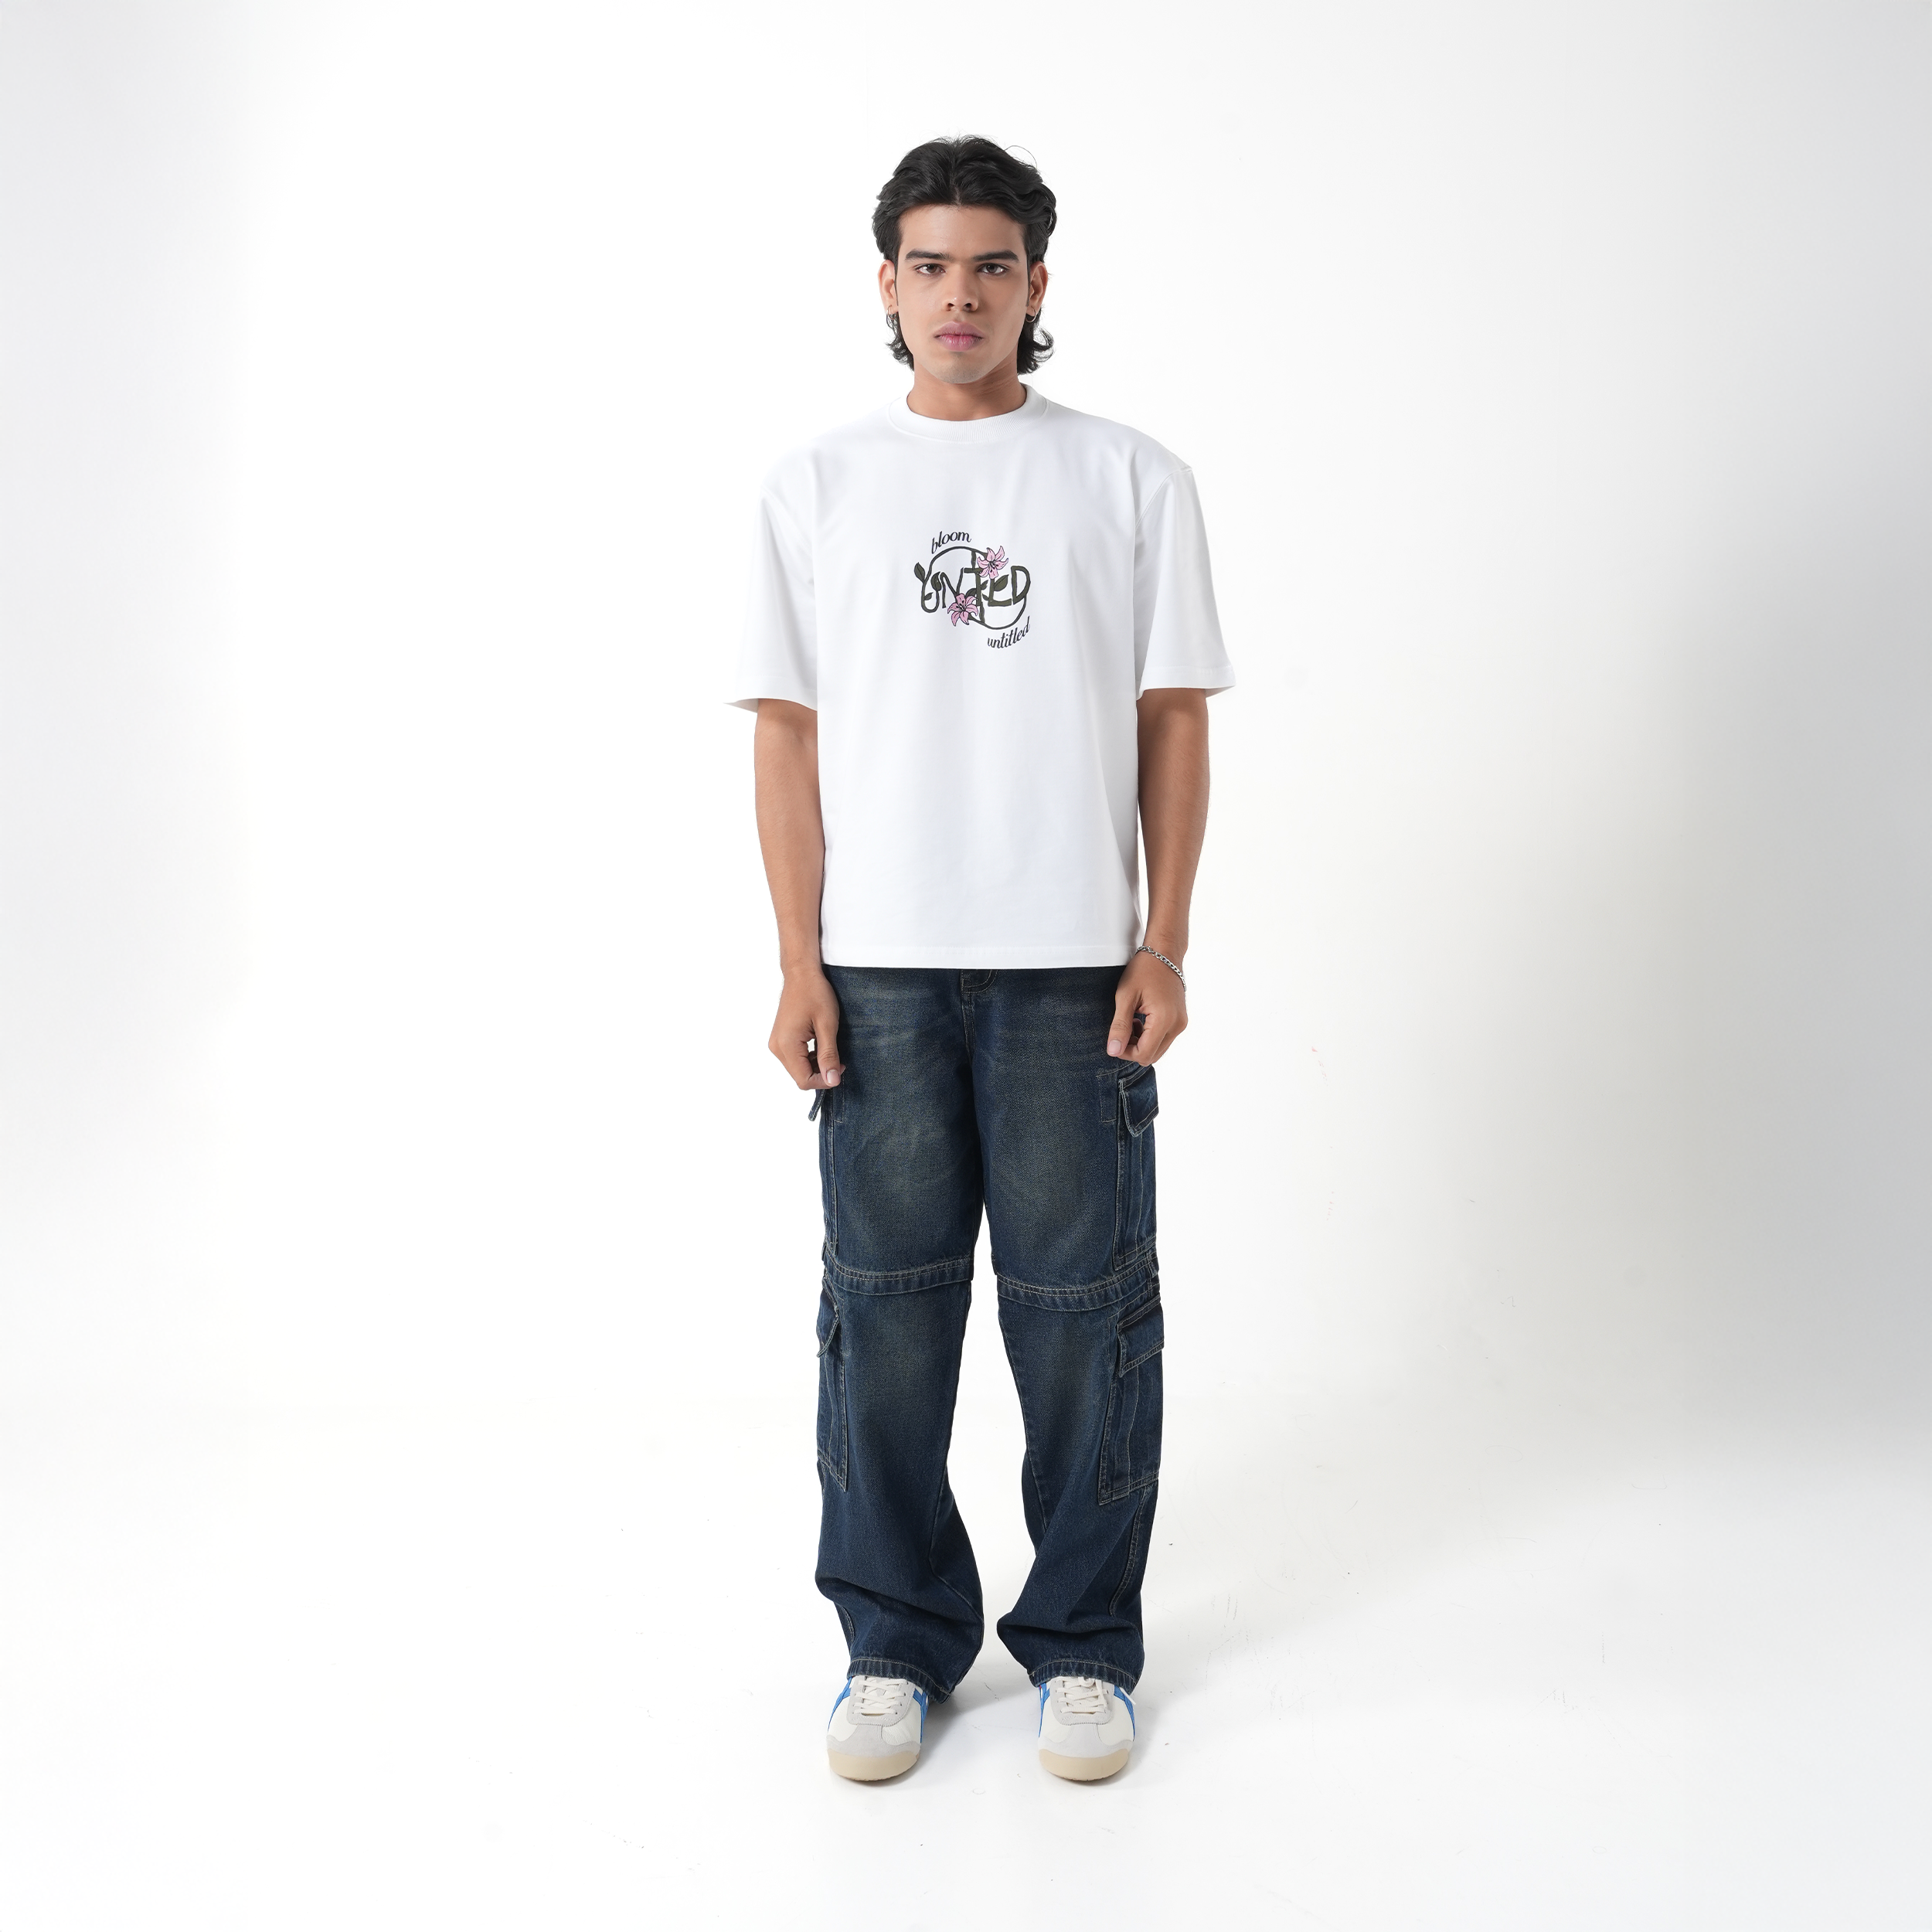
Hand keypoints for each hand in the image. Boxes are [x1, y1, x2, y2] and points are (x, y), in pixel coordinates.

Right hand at [770, 967, 842, 1089]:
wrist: (801, 974)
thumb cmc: (815, 993)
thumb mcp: (827, 1025)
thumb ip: (829, 1055)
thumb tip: (832, 1081)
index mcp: (786, 1045)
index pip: (804, 1080)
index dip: (824, 1081)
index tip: (841, 1069)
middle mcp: (777, 1047)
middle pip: (800, 1076)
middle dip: (821, 1074)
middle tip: (840, 1060)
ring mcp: (777, 1043)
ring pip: (798, 1069)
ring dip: (816, 1066)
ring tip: (832, 1050)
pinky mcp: (780, 1039)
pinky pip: (795, 1058)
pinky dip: (810, 1058)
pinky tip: (821, 1046)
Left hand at [1108, 951, 1186, 1064]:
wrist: (1164, 953)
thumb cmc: (1143, 970)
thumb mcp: (1125, 997)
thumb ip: (1119, 1026)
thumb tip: (1113, 1051)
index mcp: (1164, 1019)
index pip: (1144, 1054)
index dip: (1125, 1052)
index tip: (1114, 1039)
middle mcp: (1177, 1025)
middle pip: (1152, 1055)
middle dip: (1133, 1048)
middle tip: (1121, 1030)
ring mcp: (1181, 1023)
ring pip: (1158, 1049)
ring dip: (1141, 1042)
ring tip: (1131, 1021)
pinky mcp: (1180, 1020)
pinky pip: (1164, 1039)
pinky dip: (1150, 1036)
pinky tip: (1140, 1020)